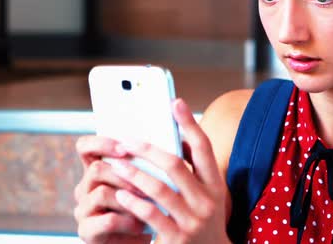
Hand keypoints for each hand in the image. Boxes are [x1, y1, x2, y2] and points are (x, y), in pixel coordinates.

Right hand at [73, 135, 150, 243]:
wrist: (138, 243)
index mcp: (96, 171)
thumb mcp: (144, 184)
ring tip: (149, 205)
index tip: (124, 148)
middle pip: (96, 169)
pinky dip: (128, 221)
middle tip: (148, 183)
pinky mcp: (86, 232)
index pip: (85, 147)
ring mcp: (83, 210)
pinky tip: (142, 226)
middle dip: (126, 175)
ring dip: (129, 198)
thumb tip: (161, 149)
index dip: (101, 143)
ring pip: (101, 193)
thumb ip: (144, 167)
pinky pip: (107, 220)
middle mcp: (84, 188)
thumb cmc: (145, 210)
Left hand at [113, 99, 230, 243]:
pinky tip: (121, 195)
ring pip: (159, 189)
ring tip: (116, 165)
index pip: (204, 148)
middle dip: (147, 149)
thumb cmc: (204, 222)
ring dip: (133, 174)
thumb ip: (195, 171)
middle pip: (175, 165)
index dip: (189, 123)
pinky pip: (150, 215)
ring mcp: (192, 221)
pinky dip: (133, 202)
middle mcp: (208, 201)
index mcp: (216, 186)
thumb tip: (178, 137)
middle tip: (126, 141)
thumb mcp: (208, 196)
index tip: (175, 102)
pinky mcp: (176, 238)